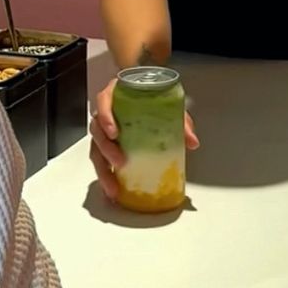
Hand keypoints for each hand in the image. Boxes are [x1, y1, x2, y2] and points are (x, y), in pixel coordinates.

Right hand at [89, 76, 198, 203]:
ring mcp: (103, 131)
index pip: (103, 101)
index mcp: (116, 95)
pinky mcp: (105, 147)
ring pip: (95, 149)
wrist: (149, 100)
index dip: (106, 117)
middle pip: (96, 129)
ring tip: (113, 187)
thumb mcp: (168, 106)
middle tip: (120, 162)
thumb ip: (181, 121)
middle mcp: (105, 113)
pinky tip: (111, 192)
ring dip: (103, 169)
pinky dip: (105, 177)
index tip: (115, 133)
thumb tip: (192, 142)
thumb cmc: (153, 100)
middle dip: (106, 148)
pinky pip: (100, 162)